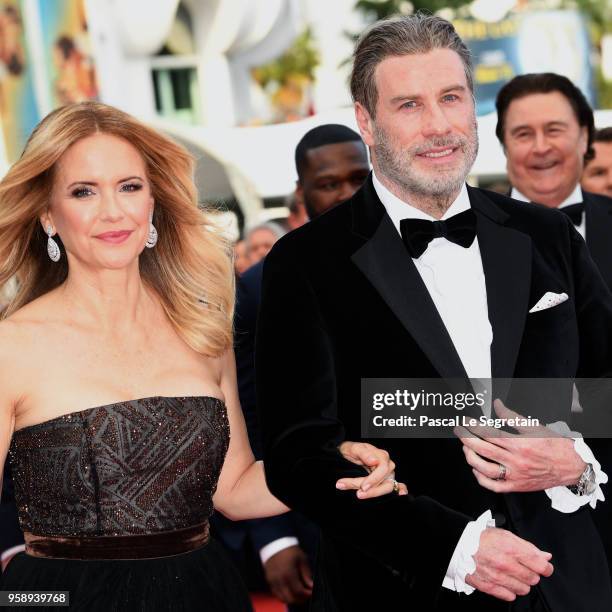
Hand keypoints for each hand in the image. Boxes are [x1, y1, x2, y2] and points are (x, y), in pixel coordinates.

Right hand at [263, 545, 312, 604]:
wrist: (275, 543)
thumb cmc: (290, 550)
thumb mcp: (302, 559)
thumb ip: (306, 574)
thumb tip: (311, 586)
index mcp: (289, 574)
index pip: (298, 591)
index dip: (306, 594)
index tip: (311, 592)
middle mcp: (279, 580)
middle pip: (290, 598)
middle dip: (300, 599)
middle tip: (306, 594)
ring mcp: (272, 581)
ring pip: (282, 598)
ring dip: (292, 599)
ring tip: (298, 594)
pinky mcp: (269, 581)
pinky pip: (276, 594)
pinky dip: (284, 595)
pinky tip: (290, 591)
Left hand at [336, 441, 407, 498]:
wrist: (346, 453)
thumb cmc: (351, 450)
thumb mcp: (353, 448)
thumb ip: (364, 453)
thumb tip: (374, 461)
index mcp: (381, 455)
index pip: (383, 469)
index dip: (374, 479)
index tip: (363, 486)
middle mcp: (387, 464)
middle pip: (387, 480)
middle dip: (373, 489)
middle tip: (359, 494)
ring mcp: (388, 473)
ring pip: (388, 486)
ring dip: (375, 493)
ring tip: (360, 495)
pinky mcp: (386, 480)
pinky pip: (397, 485)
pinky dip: (400, 489)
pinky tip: (401, 493)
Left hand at [457, 400, 584, 492]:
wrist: (571, 466)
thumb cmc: (554, 446)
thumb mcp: (534, 426)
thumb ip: (511, 416)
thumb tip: (497, 405)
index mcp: (520, 444)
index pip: (489, 434)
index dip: (473, 426)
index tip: (466, 421)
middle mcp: (516, 461)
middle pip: (483, 449)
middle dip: (466, 439)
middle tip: (459, 431)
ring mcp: (515, 475)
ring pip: (485, 469)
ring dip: (471, 457)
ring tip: (466, 448)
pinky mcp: (517, 486)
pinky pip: (494, 486)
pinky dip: (481, 478)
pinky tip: (476, 469)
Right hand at [466, 527, 553, 601]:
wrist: (460, 544)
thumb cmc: (483, 538)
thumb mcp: (506, 535)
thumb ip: (528, 547)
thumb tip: (545, 557)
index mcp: (510, 548)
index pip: (539, 564)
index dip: (546, 567)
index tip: (545, 567)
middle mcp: (504, 563)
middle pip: (533, 579)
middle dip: (531, 573)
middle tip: (523, 567)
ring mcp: (496, 577)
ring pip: (523, 589)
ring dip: (521, 583)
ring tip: (513, 574)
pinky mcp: (488, 586)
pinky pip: (509, 596)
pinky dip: (509, 590)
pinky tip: (505, 581)